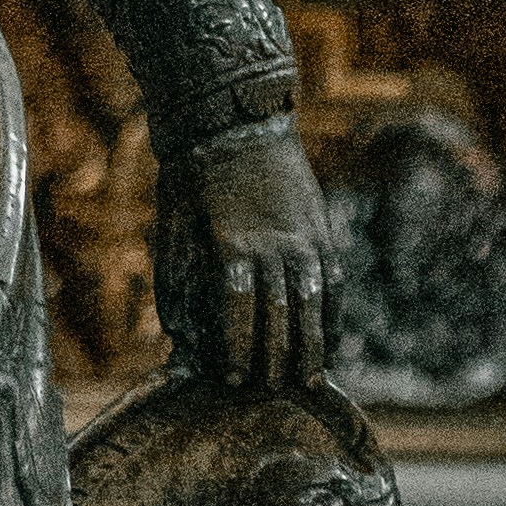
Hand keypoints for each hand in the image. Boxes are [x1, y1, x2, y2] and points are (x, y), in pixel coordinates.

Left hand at [167, 119, 332, 397]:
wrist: (235, 114)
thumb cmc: (192, 169)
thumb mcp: (172, 219)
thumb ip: (176, 276)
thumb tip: (177, 329)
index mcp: (231, 242)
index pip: (239, 310)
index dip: (239, 348)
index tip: (235, 378)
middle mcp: (273, 244)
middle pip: (280, 314)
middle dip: (275, 358)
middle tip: (270, 391)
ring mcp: (302, 235)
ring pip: (313, 302)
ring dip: (311, 344)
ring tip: (308, 379)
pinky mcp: (320, 227)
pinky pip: (333, 279)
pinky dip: (333, 312)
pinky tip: (330, 337)